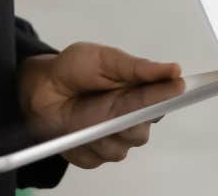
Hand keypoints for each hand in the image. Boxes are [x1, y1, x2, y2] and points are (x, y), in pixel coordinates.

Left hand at [17, 42, 184, 170]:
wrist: (40, 87)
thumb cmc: (73, 69)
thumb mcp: (103, 59)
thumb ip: (136, 67)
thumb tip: (172, 69)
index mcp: (137, 94)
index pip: (163, 103)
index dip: (169, 98)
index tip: (177, 88)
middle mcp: (128, 119)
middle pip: (142, 133)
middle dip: (130, 122)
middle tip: (118, 108)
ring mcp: (110, 138)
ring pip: (120, 149)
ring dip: (103, 135)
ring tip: (86, 117)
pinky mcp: (91, 154)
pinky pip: (95, 158)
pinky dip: (83, 145)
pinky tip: (74, 131)